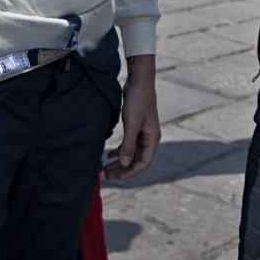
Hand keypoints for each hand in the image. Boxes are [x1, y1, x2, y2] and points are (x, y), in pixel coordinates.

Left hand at [105, 56, 159, 179]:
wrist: (139, 82)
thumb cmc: (138, 102)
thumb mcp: (132, 124)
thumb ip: (128, 145)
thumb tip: (125, 163)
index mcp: (153, 139)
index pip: (144, 162)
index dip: (131, 172)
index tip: (116, 177)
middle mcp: (149, 138)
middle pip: (137, 160)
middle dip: (123, 169)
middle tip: (107, 175)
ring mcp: (142, 133)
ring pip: (131, 153)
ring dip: (120, 161)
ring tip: (106, 168)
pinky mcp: (135, 127)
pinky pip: (128, 144)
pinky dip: (119, 150)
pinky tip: (109, 154)